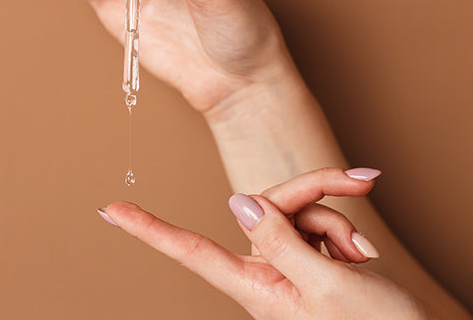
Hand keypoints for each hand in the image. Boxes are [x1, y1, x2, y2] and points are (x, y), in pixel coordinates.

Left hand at [97, 168, 437, 318]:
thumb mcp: (327, 284)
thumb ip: (281, 240)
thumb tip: (240, 203)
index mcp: (256, 287)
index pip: (191, 252)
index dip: (149, 230)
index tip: (112, 211)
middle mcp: (265, 273)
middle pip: (269, 206)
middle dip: (316, 193)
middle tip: (359, 184)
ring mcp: (287, 265)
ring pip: (296, 210)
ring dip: (335, 220)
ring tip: (360, 257)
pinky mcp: (309, 257)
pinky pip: (315, 221)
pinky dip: (341, 229)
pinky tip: (361, 254)